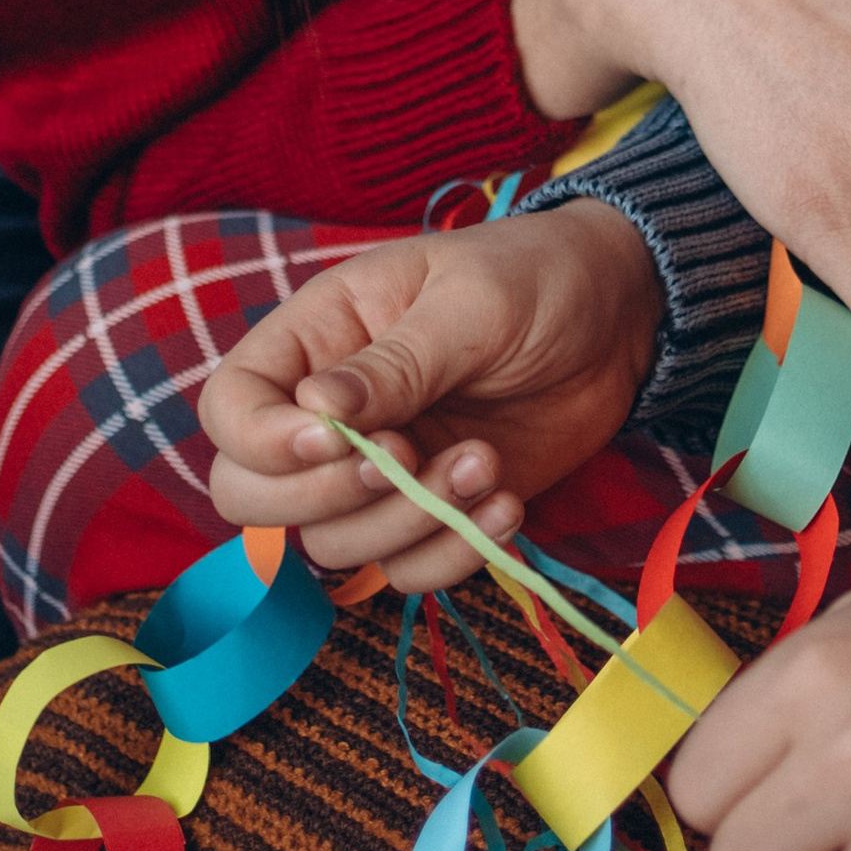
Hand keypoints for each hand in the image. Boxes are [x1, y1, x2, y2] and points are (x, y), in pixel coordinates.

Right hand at [199, 203, 660, 582]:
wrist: (619, 317)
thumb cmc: (536, 279)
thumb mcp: (470, 304)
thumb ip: (395, 362)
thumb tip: (315, 414)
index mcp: (320, 336)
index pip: (231, 408)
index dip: (263, 442)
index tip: (342, 439)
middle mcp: (333, 412)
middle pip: (252, 494)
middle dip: (327, 498)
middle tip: (408, 459)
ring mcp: (380, 468)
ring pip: (330, 544)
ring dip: (407, 525)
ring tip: (485, 464)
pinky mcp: (432, 510)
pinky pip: (404, 571)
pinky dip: (451, 555)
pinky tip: (509, 505)